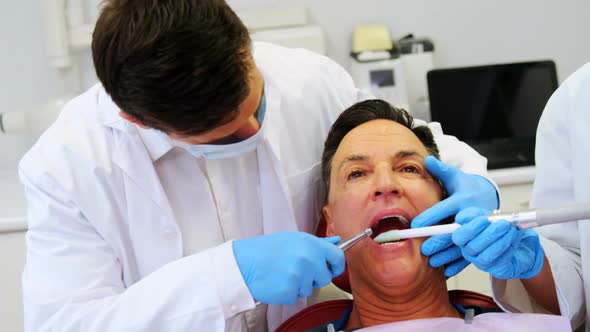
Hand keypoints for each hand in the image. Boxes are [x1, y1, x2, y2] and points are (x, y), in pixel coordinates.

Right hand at [233, 232, 344, 304]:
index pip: (337, 256)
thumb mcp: (293, 240)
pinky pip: (296, 297)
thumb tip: (337, 241)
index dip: (337, 265)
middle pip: (325, 277)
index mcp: (310, 244)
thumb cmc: (266, 250)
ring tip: (283, 274)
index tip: (332, 268)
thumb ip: (317, 243)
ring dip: (299, 285)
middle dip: (314, 277)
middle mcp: (308, 259)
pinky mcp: (290, 292)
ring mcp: (300, 276)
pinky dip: (288, 293)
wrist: (243, 264)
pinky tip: (277, 282)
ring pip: (310, 289)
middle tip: (297, 271)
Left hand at [412, 156, 498, 276]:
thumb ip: (441, 170)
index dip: (429, 217)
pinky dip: (458, 264)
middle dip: (438, 241)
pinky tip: (447, 271)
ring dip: (446, 255)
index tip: (416, 225)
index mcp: (462, 200)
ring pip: (461, 245)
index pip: (443, 209)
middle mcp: (470, 215)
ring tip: (432, 263)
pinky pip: (470, 254)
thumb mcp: (456, 176)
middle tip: (424, 250)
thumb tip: (427, 160)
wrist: (489, 197)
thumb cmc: (466, 187)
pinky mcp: (480, 240)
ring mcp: (476, 230)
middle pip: (452, 230)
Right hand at [451, 207, 543, 278]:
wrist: (516, 239)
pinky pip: (501, 259)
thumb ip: (472, 214)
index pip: (459, 237)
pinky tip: (514, 236)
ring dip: (500, 240)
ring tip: (511, 228)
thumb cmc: (496, 227)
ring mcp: (482, 262)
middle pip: (473, 247)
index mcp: (463, 238)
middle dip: (490, 233)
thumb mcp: (483, 215)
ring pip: (487, 254)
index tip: (484, 219)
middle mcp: (469, 252)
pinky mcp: (496, 268)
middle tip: (504, 223)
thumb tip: (462, 218)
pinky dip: (508, 246)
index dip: (470, 229)